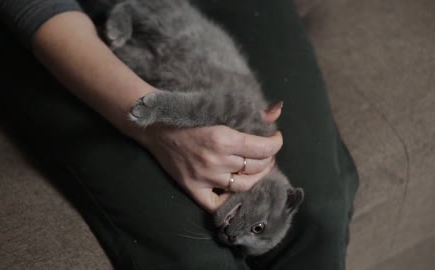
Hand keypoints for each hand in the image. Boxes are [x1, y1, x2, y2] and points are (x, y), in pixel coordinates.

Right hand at [137, 103, 283, 211]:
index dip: (276, 143)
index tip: (276, 138)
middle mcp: (217, 160)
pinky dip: (229, 200)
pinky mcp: (193, 188)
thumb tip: (278, 110)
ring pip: (244, 185)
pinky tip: (235, 189)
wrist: (156, 128)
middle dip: (268, 158)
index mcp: (224, 138)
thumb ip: (252, 113)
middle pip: (257, 167)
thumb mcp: (220, 110)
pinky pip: (216, 204)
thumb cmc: (188, 115)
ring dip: (257, 177)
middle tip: (266, 152)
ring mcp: (205, 177)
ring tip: (258, 168)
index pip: (264, 148)